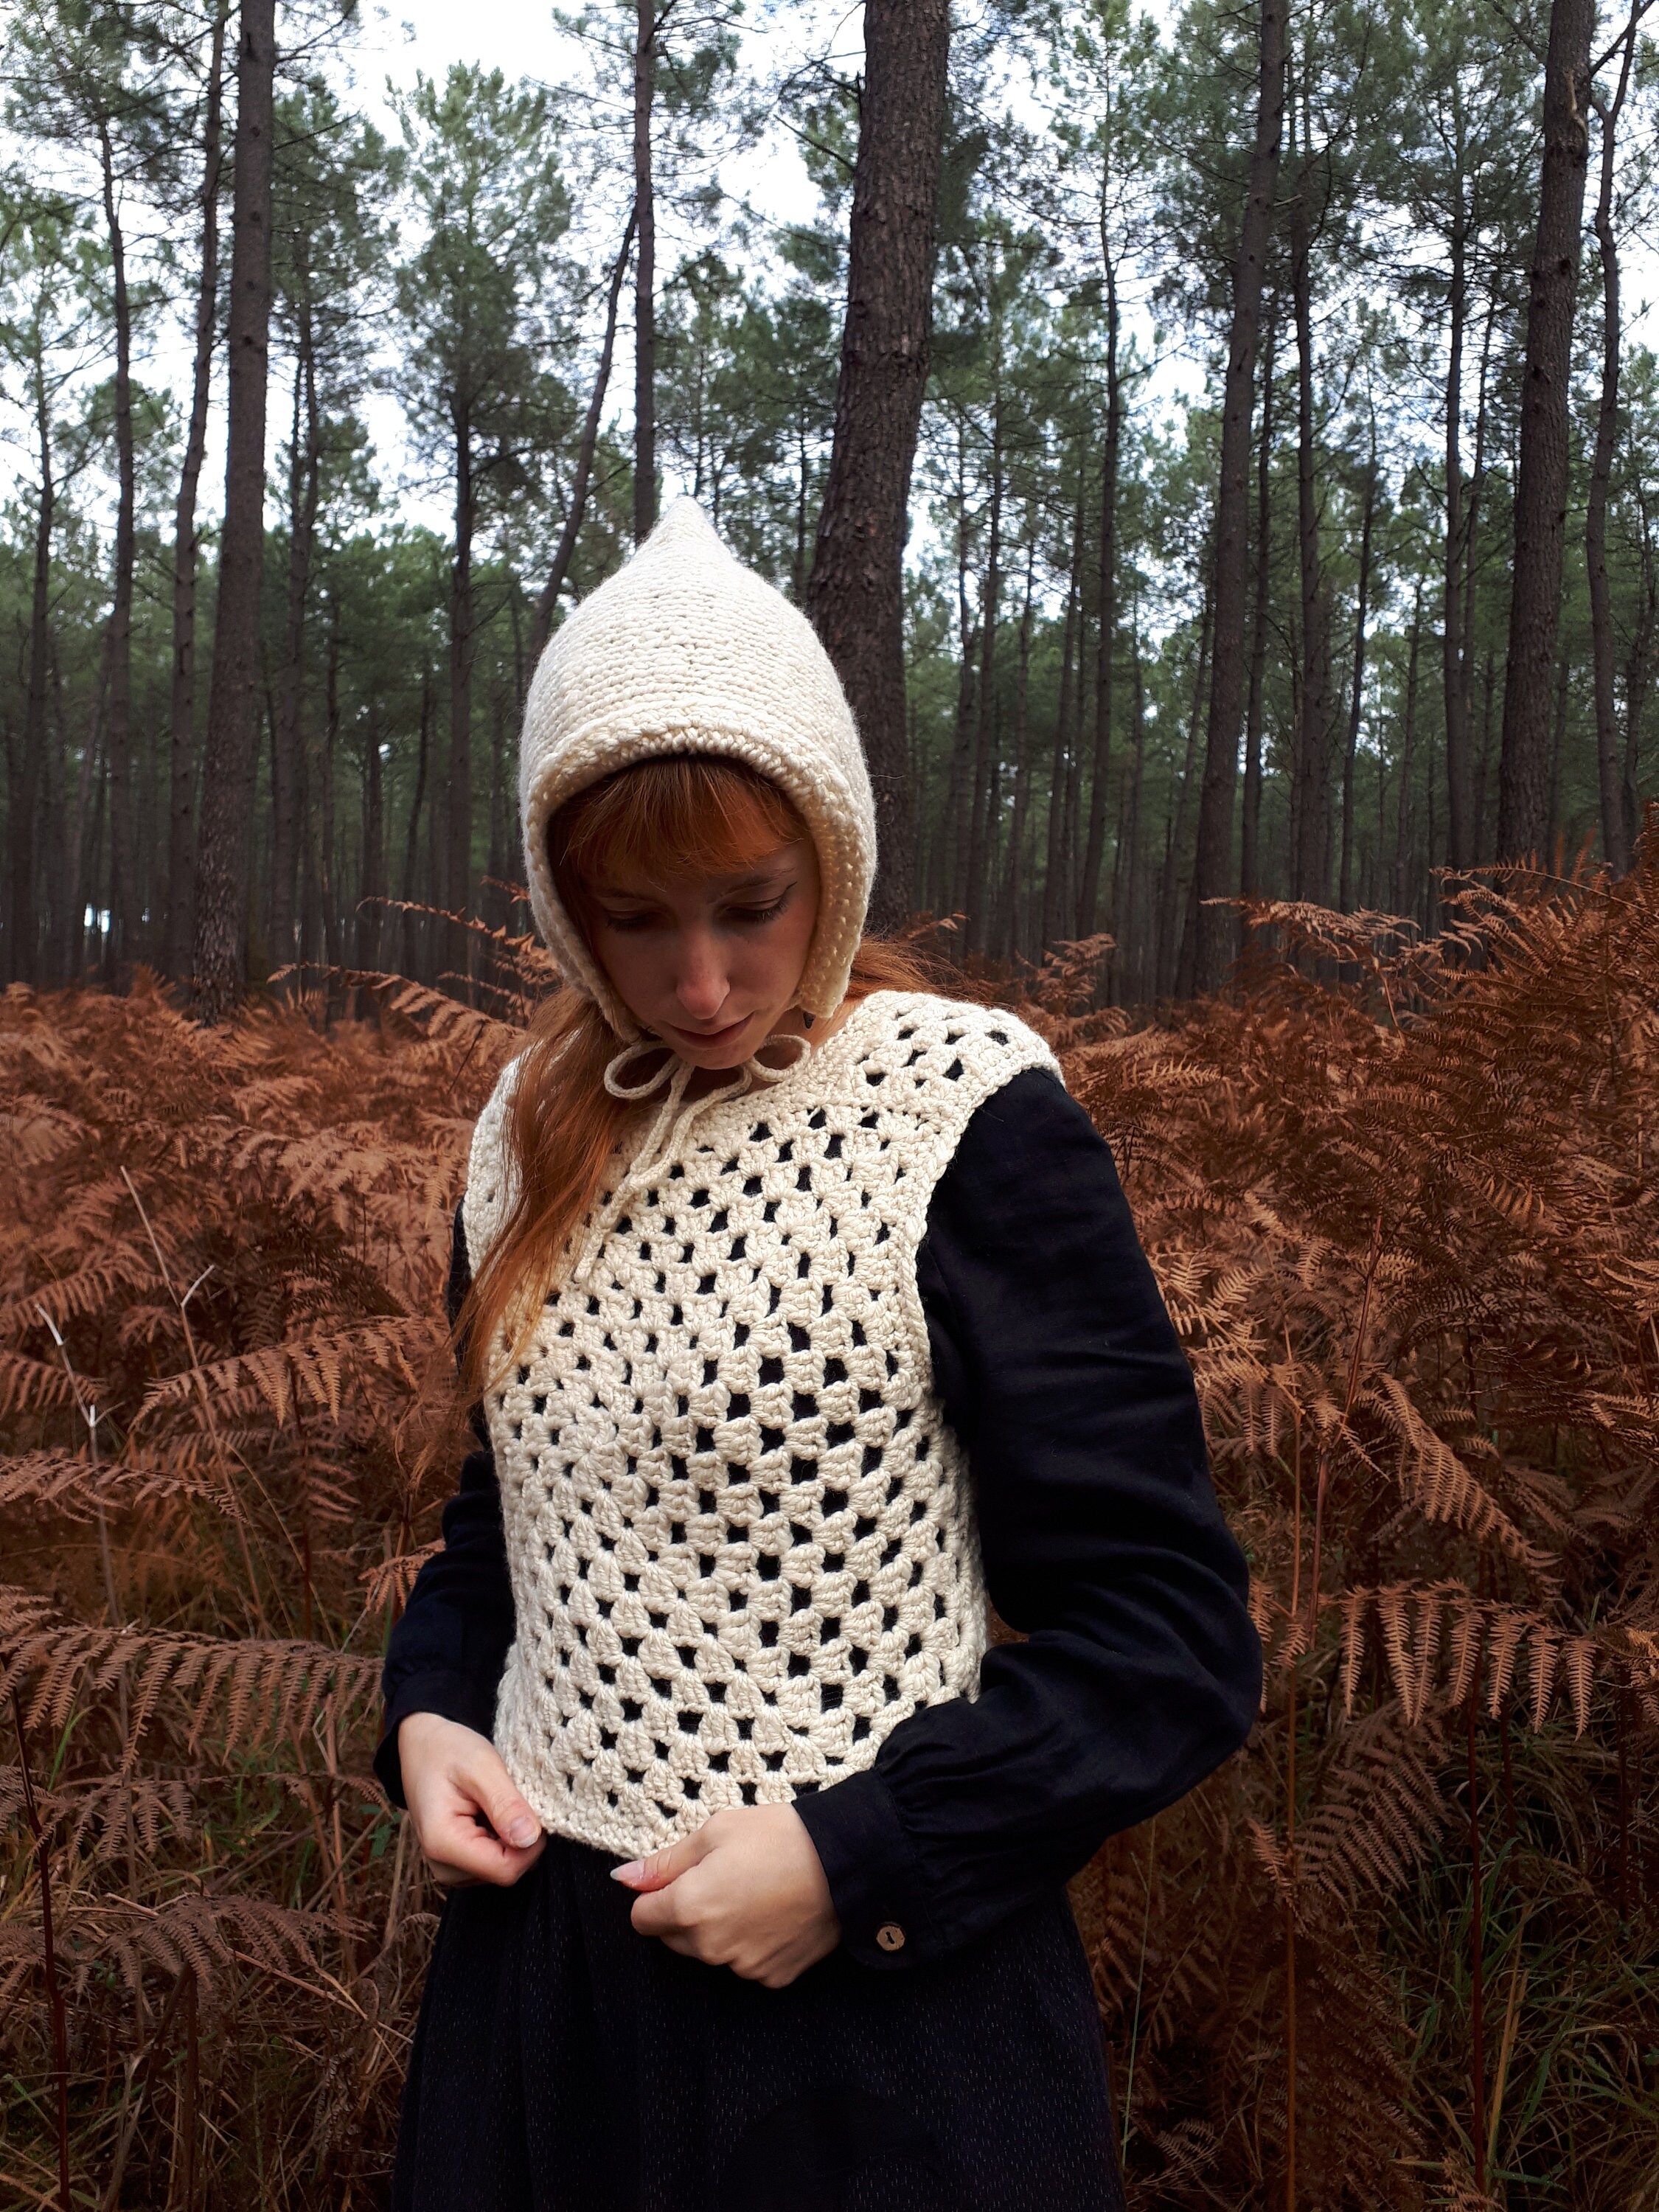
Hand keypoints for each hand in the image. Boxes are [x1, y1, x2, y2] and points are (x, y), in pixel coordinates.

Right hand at [398, 1711, 544, 1888]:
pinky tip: (492, 1812)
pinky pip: (494, 1861)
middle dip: (521, 1838)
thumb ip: (505, 1804)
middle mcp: (443, 1866)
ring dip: (512, 1837)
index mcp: (443, 1844)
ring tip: (497, 1803)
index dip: (531, 1844)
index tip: (533, 1808)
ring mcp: (450, 1868)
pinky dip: (502, 1838)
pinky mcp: (458, 1863)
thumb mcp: (481, 1766)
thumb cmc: (447, 1751)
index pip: (505, 1869)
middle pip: (505, 1870)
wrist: (422, 1748)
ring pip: (503, 1867)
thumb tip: (530, 1838)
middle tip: (512, 1798)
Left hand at [613, 1804, 839, 1988]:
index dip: (656, 1894)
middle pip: (674, 1937)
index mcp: (689, 1908)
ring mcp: (743, 1968)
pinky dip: (752, 1943)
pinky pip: (745, 1963)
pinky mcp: (773, 1977)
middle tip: (723, 1876)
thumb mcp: (716, 1831)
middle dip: (686, 1912)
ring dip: (719, 1929)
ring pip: (710, 1951)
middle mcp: (711, 1948)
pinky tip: (774, 1913)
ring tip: (755, 1891)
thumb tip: (623, 1879)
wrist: (847, 1862)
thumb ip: (666, 1862)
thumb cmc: (780, 1837)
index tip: (682, 1875)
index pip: (642, 1918)